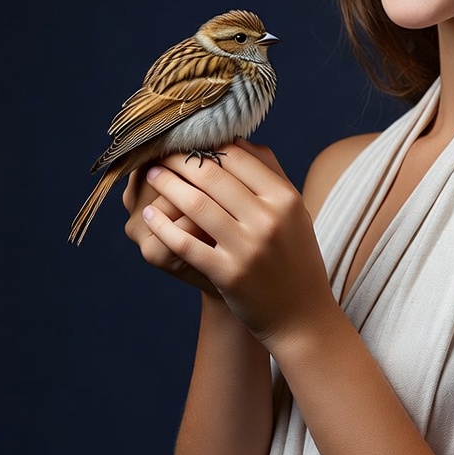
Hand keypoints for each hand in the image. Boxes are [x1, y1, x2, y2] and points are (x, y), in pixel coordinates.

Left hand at [136, 141, 339, 344]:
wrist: (301, 314)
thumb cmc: (294, 256)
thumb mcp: (293, 212)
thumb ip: (270, 175)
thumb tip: (236, 140)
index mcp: (286, 198)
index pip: (238, 157)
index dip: (207, 145)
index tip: (187, 141)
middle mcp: (269, 219)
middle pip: (213, 176)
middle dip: (180, 161)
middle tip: (160, 154)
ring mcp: (248, 248)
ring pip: (196, 205)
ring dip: (167, 186)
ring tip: (152, 176)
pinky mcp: (228, 274)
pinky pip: (186, 243)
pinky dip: (164, 226)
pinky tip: (152, 215)